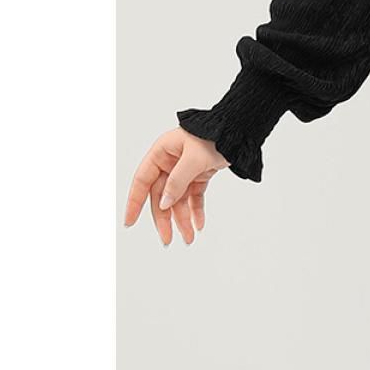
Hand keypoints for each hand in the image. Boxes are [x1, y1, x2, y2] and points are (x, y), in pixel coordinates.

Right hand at [123, 127, 230, 245]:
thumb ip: (178, 181)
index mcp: (162, 152)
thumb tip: (164, 204)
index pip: (142, 180)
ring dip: (182, 219)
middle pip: (161, 195)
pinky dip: (196, 210)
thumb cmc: (216, 134)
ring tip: (189, 237)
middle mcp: (170, 162)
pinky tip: (199, 224)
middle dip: (165, 218)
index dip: (134, 202)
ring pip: (178, 199)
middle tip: (167, 239)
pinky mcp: (199, 175)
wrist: (240, 129)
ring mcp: (185, 169)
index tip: (129, 222)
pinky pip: (193, 196)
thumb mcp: (195, 157)